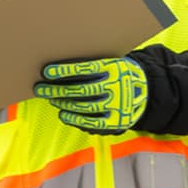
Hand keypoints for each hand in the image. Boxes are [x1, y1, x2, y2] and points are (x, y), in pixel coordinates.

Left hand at [33, 56, 148, 134]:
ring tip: (51, 99)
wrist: (147, 93)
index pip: (85, 70)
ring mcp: (116, 107)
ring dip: (63, 104)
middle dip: (57, 90)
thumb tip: (59, 70)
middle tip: (40, 88)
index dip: (64, 71)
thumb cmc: (119, 74)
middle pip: (81, 90)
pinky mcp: (115, 123)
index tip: (46, 71)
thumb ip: (91, 66)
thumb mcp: (111, 63)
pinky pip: (91, 123)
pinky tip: (63, 114)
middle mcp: (116, 88)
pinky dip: (74, 119)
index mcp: (115, 69)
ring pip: (83, 107)